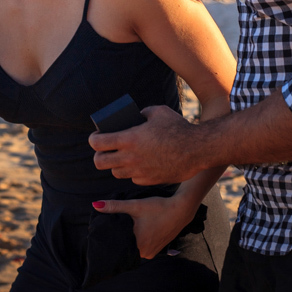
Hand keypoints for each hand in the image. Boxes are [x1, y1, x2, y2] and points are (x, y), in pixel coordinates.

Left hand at [89, 105, 203, 184]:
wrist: (198, 149)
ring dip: (115, 165)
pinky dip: (132, 172)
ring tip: (121, 158)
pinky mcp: (149, 180)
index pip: (97, 143)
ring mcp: (139, 171)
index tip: (96, 137)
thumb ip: (143, 112)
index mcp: (129, 139)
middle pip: (99, 163)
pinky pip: (133, 178)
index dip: (93, 139)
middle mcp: (130, 157)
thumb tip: (137, 116)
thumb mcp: (159, 112)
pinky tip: (138, 164)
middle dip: (98, 156)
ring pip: (115, 173)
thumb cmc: (179, 128)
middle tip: (104, 151)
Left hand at [92, 195, 195, 259]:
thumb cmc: (158, 207)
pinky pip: (141, 249)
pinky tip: (135, 232)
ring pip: (133, 249)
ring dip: (128, 240)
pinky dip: (137, 242)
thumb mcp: (135, 205)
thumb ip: (114, 206)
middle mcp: (144, 254)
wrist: (180, 210)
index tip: (101, 235)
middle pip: (125, 248)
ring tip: (123, 230)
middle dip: (118, 240)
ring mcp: (151, 253)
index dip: (109, 241)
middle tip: (111, 229)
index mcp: (137, 245)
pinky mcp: (156, 250)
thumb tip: (95, 205)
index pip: (117, 247)